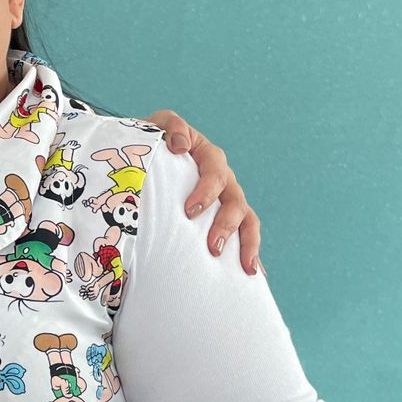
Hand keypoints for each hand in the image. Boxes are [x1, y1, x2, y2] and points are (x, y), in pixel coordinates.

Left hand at [143, 109, 261, 274]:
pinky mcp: (224, 219)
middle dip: (226, 225)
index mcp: (208, 156)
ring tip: (245, 267)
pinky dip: (251, 255)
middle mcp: (223, 179)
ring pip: (247, 220)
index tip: (190, 211)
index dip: (206, 191)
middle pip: (235, 201)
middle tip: (213, 246)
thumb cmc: (152, 142)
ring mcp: (227, 200)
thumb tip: (181, 146)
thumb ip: (170, 127)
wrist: (146, 158)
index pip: (215, 172)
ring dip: (248, 244)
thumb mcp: (156, 125)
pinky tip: (254, 276)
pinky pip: (244, 237)